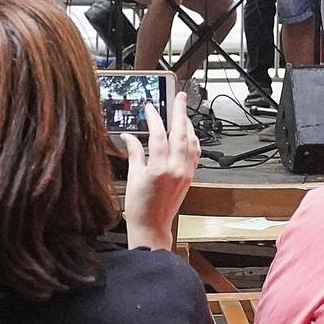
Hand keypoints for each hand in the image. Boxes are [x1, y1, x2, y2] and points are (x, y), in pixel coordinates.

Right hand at [120, 91, 200, 248]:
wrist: (152, 227)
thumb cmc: (139, 207)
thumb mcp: (132, 177)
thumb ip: (134, 153)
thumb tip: (129, 136)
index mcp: (159, 169)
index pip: (158, 135)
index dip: (154, 118)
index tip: (150, 107)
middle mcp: (176, 169)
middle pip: (180, 133)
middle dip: (180, 112)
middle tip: (179, 96)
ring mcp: (185, 173)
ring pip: (191, 142)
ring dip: (188, 125)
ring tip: (183, 112)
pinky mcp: (189, 177)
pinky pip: (195, 153)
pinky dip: (192, 140)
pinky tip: (188, 134)